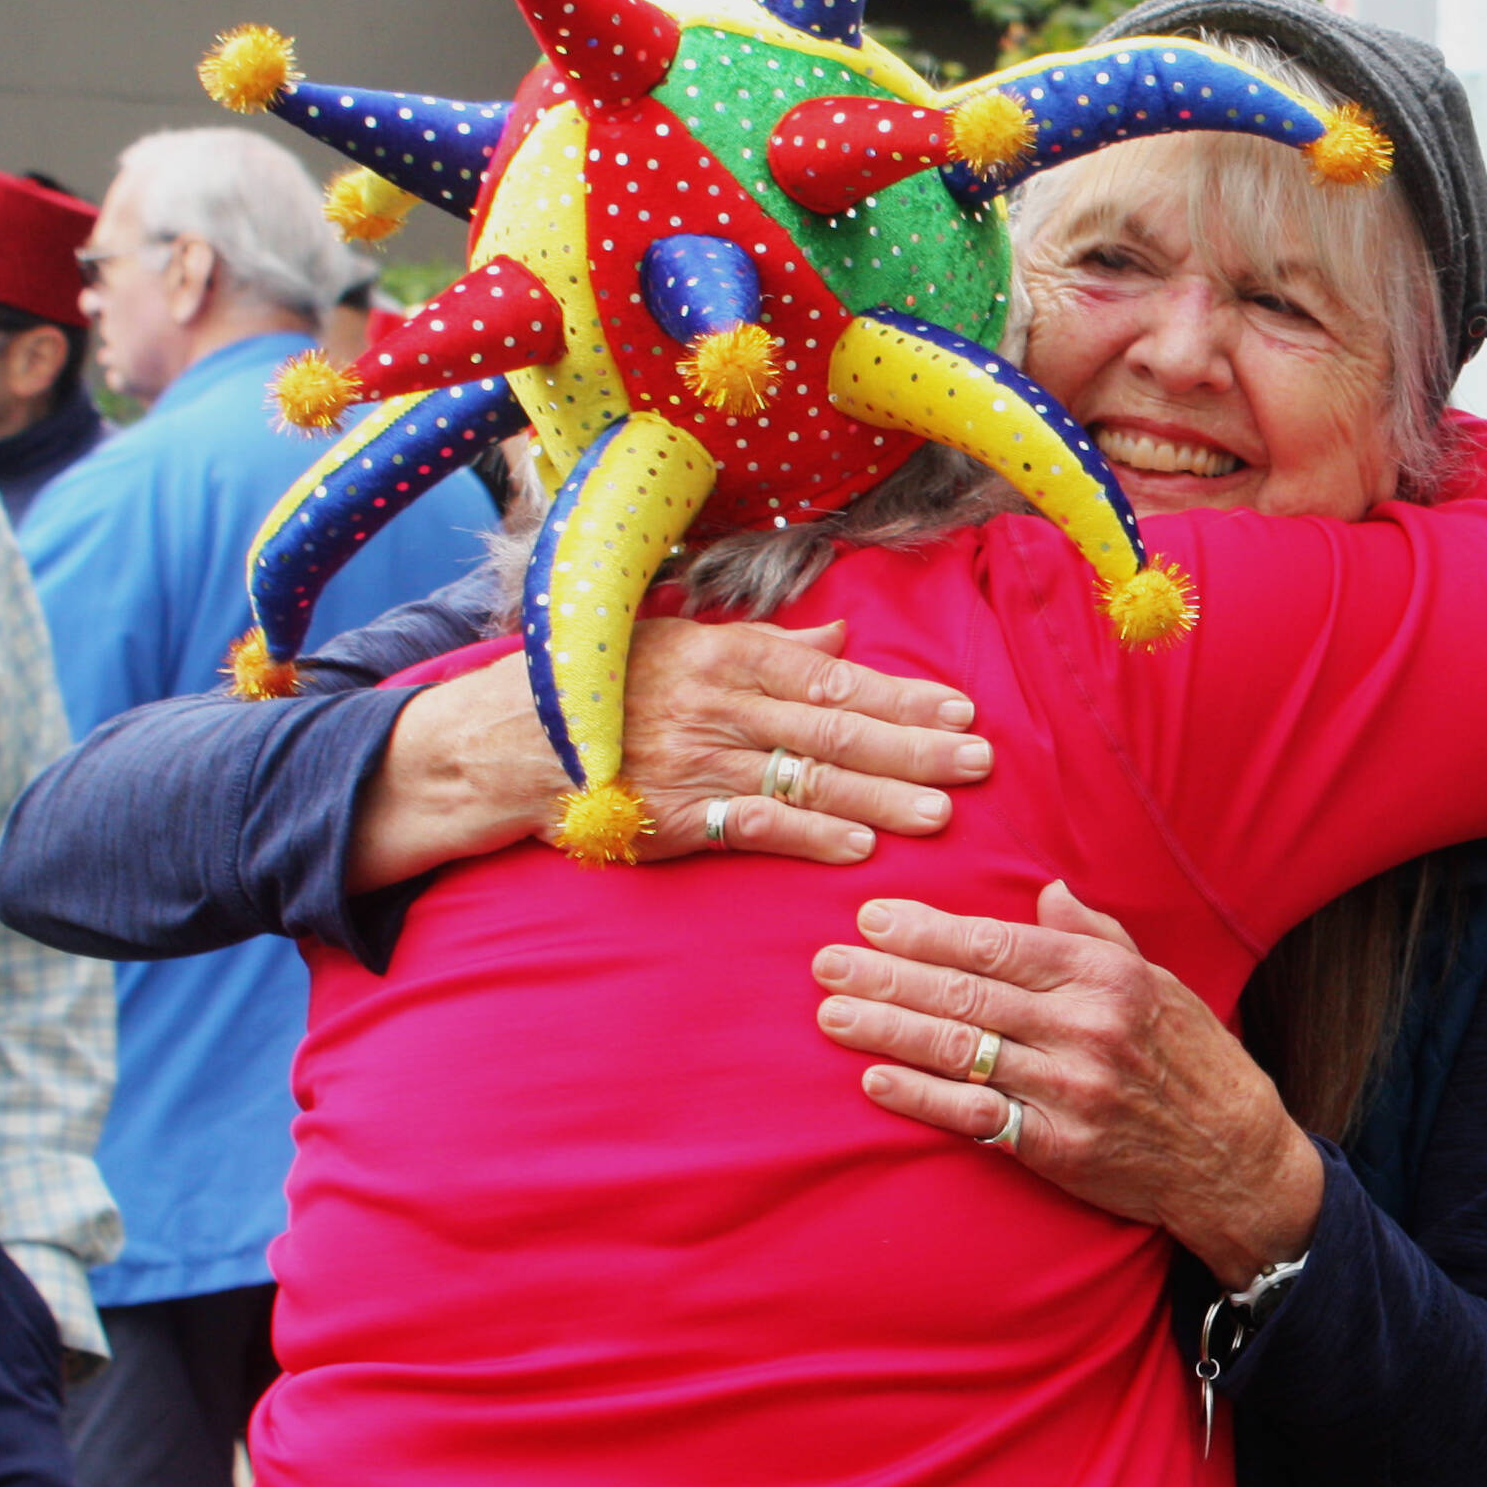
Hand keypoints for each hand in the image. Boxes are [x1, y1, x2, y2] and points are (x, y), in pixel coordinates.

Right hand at [610, 617, 990, 863]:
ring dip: (879, 799)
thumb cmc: (603, 684)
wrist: (509, 740)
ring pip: (806, 781)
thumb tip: (841, 637)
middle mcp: (719, 705)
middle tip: (978, 761)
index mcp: (727, 655)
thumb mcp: (680, 639)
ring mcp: (697, 763)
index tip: (959, 708)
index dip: (900, 695)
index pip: (832, 676)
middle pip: (834, 728)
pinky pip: (753, 828)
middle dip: (913, 747)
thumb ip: (767, 643)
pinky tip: (859, 849)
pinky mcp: (673, 817)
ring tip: (941, 812)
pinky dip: (808, 838)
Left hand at [812, 882, 1323, 1288]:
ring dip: (887, 1031)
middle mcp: (1085, 1027)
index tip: (872, 917)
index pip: (996, 943)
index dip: (927, 929)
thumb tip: (1045, 888)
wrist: (1235, 1160)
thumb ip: (1093, 933)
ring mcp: (1070, 1091)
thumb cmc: (1190, 1058)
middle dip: (886, 975)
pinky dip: (921, 1098)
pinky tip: (875, 1080)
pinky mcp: (1059, 1148)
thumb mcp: (1156, 979)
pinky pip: (976, 1118)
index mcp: (1104, 975)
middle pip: (965, 993)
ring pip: (960, 1051)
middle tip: (827, 963)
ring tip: (832, 1015)